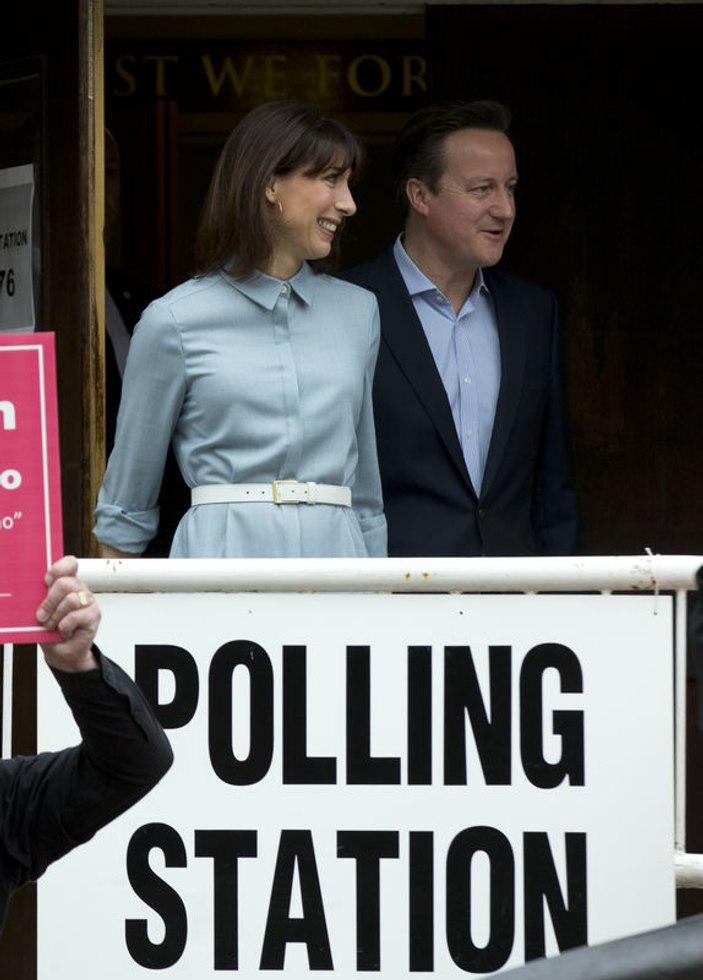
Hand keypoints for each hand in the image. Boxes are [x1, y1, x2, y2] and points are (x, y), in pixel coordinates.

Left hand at [36, 555, 100, 671]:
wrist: (63, 651)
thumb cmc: (52, 629)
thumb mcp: (43, 610)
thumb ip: (43, 596)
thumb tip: (38, 587)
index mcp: (67, 582)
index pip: (69, 564)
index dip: (57, 570)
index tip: (46, 581)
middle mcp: (79, 589)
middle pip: (65, 583)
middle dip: (49, 602)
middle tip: (42, 615)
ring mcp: (88, 601)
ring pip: (71, 600)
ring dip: (56, 616)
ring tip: (53, 626)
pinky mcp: (94, 615)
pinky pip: (75, 616)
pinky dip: (64, 627)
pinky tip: (64, 631)